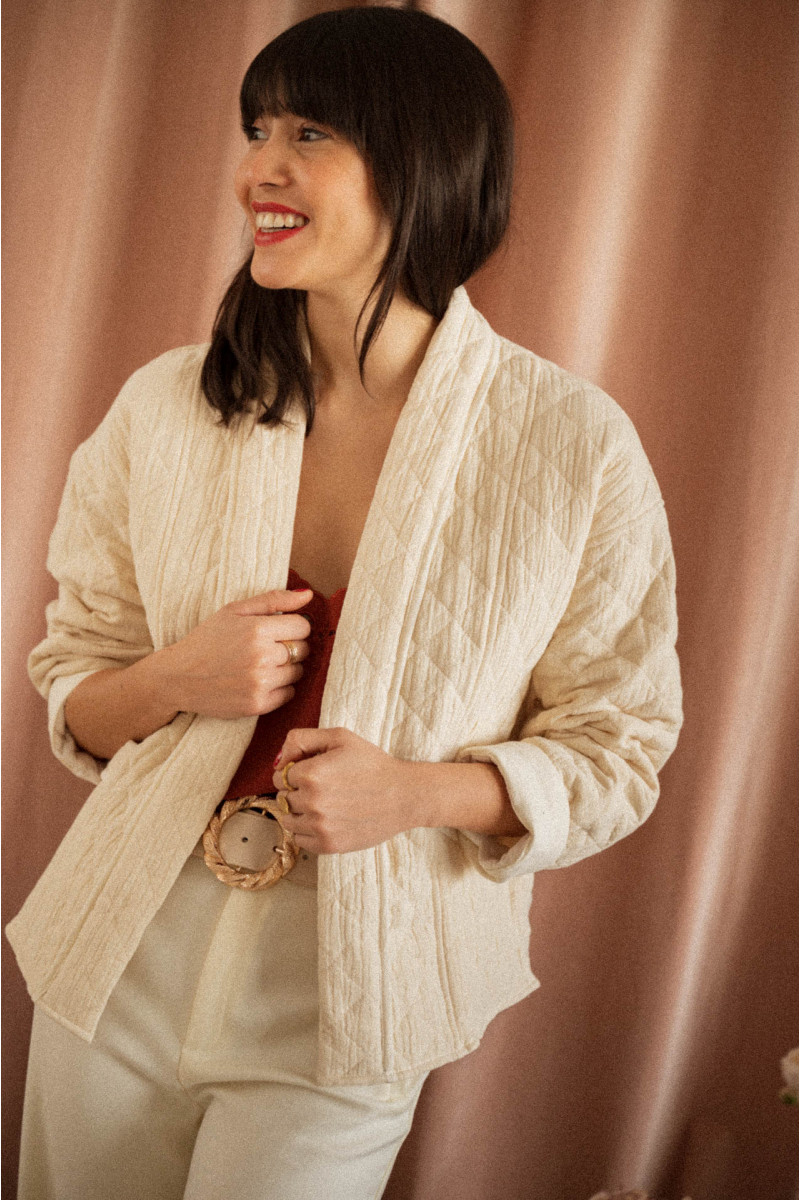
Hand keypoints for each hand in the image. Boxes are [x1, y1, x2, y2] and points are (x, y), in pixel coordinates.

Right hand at [155, 588, 312, 718]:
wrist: (178, 677)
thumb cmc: (207, 640)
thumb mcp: (234, 611)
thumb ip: (274, 600)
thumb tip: (308, 594)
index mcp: (258, 629)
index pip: (303, 627)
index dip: (293, 627)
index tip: (277, 631)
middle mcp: (262, 657)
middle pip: (303, 650)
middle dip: (290, 647)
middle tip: (266, 649)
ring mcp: (260, 683)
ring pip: (298, 673)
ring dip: (286, 668)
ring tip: (260, 665)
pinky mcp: (258, 704)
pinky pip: (289, 694)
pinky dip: (279, 688)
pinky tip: (259, 681)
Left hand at [272, 727, 416, 854]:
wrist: (404, 795)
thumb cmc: (372, 764)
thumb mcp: (340, 737)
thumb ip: (302, 739)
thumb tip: (278, 760)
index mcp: (311, 774)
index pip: (280, 776)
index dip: (295, 772)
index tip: (314, 772)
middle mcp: (312, 802)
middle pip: (282, 798)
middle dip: (297, 792)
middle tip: (323, 788)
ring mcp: (319, 826)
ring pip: (287, 820)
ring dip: (299, 812)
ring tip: (324, 804)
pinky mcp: (328, 845)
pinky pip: (299, 839)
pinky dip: (307, 831)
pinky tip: (327, 819)